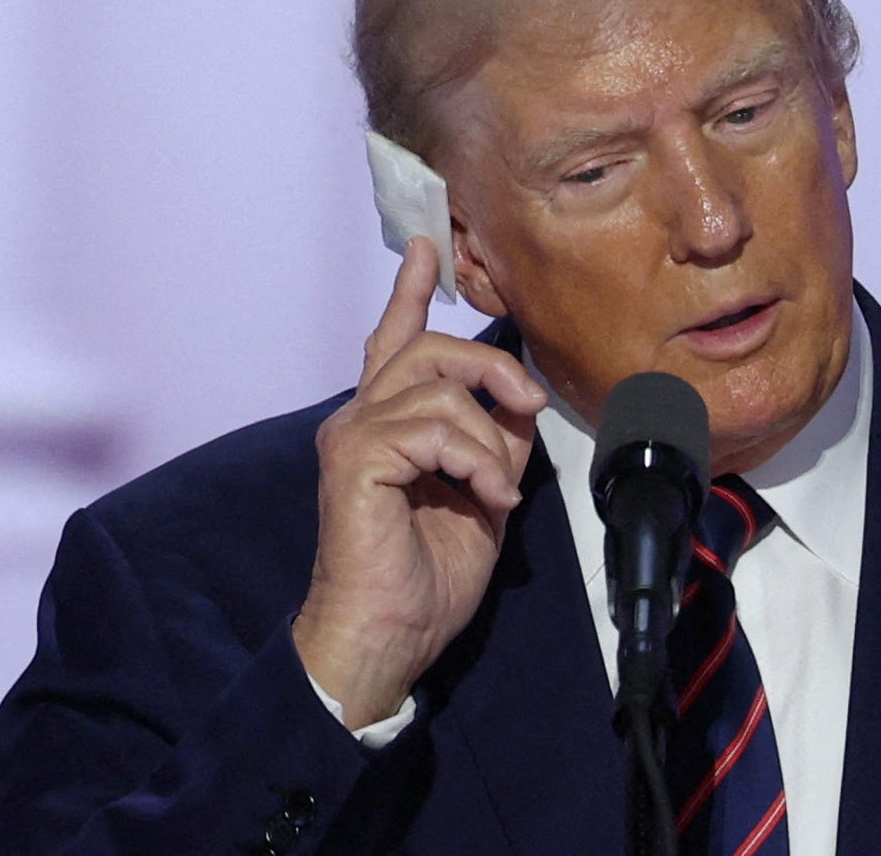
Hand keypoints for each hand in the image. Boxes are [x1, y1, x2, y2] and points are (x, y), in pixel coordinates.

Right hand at [293, 237, 546, 726]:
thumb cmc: (425, 578)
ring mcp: (352, 435)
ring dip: (489, 439)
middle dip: (492, 367)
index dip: (411, 291)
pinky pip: (433, 427)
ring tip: (498, 489)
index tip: (427, 245)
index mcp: (386, 424)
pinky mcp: (356, 459)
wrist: (388, 635)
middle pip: (429, 347)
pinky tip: (485, 498)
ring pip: (438, 385)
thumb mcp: (480, 496)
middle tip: (528, 405)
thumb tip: (520, 405)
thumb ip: (494, 444)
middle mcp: (360, 418)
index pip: (395, 341)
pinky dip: (475, 460)